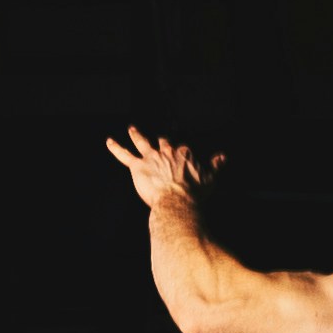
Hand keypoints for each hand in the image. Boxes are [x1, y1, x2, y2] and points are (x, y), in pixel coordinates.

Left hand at [104, 125, 223, 213]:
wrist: (177, 203)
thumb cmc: (195, 193)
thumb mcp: (210, 178)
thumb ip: (216, 165)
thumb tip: (223, 156)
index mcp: (184, 153)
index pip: (181, 149)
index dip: (181, 154)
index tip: (182, 157)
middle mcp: (166, 151)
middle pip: (163, 141)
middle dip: (161, 141)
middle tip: (160, 139)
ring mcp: (151, 157)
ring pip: (142, 142)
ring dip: (136, 135)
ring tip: (131, 129)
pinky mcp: (137, 166)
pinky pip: (124, 155)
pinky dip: (116, 148)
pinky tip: (109, 142)